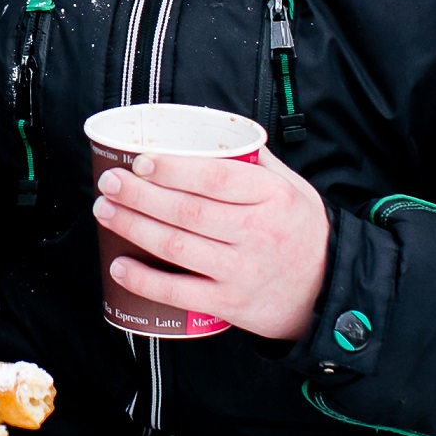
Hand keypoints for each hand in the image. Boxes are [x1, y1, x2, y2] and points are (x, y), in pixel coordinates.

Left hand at [93, 151, 330, 340]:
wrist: (329, 291)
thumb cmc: (302, 231)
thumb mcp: (292, 186)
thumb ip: (254, 160)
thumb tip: (207, 131)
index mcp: (272, 197)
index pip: (216, 178)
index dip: (173, 169)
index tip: (140, 161)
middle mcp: (258, 233)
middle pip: (187, 211)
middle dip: (140, 195)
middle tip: (109, 182)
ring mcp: (243, 272)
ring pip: (178, 247)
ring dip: (134, 227)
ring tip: (105, 211)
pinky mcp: (232, 304)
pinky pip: (181, 293)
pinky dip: (145, 280)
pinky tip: (119, 264)